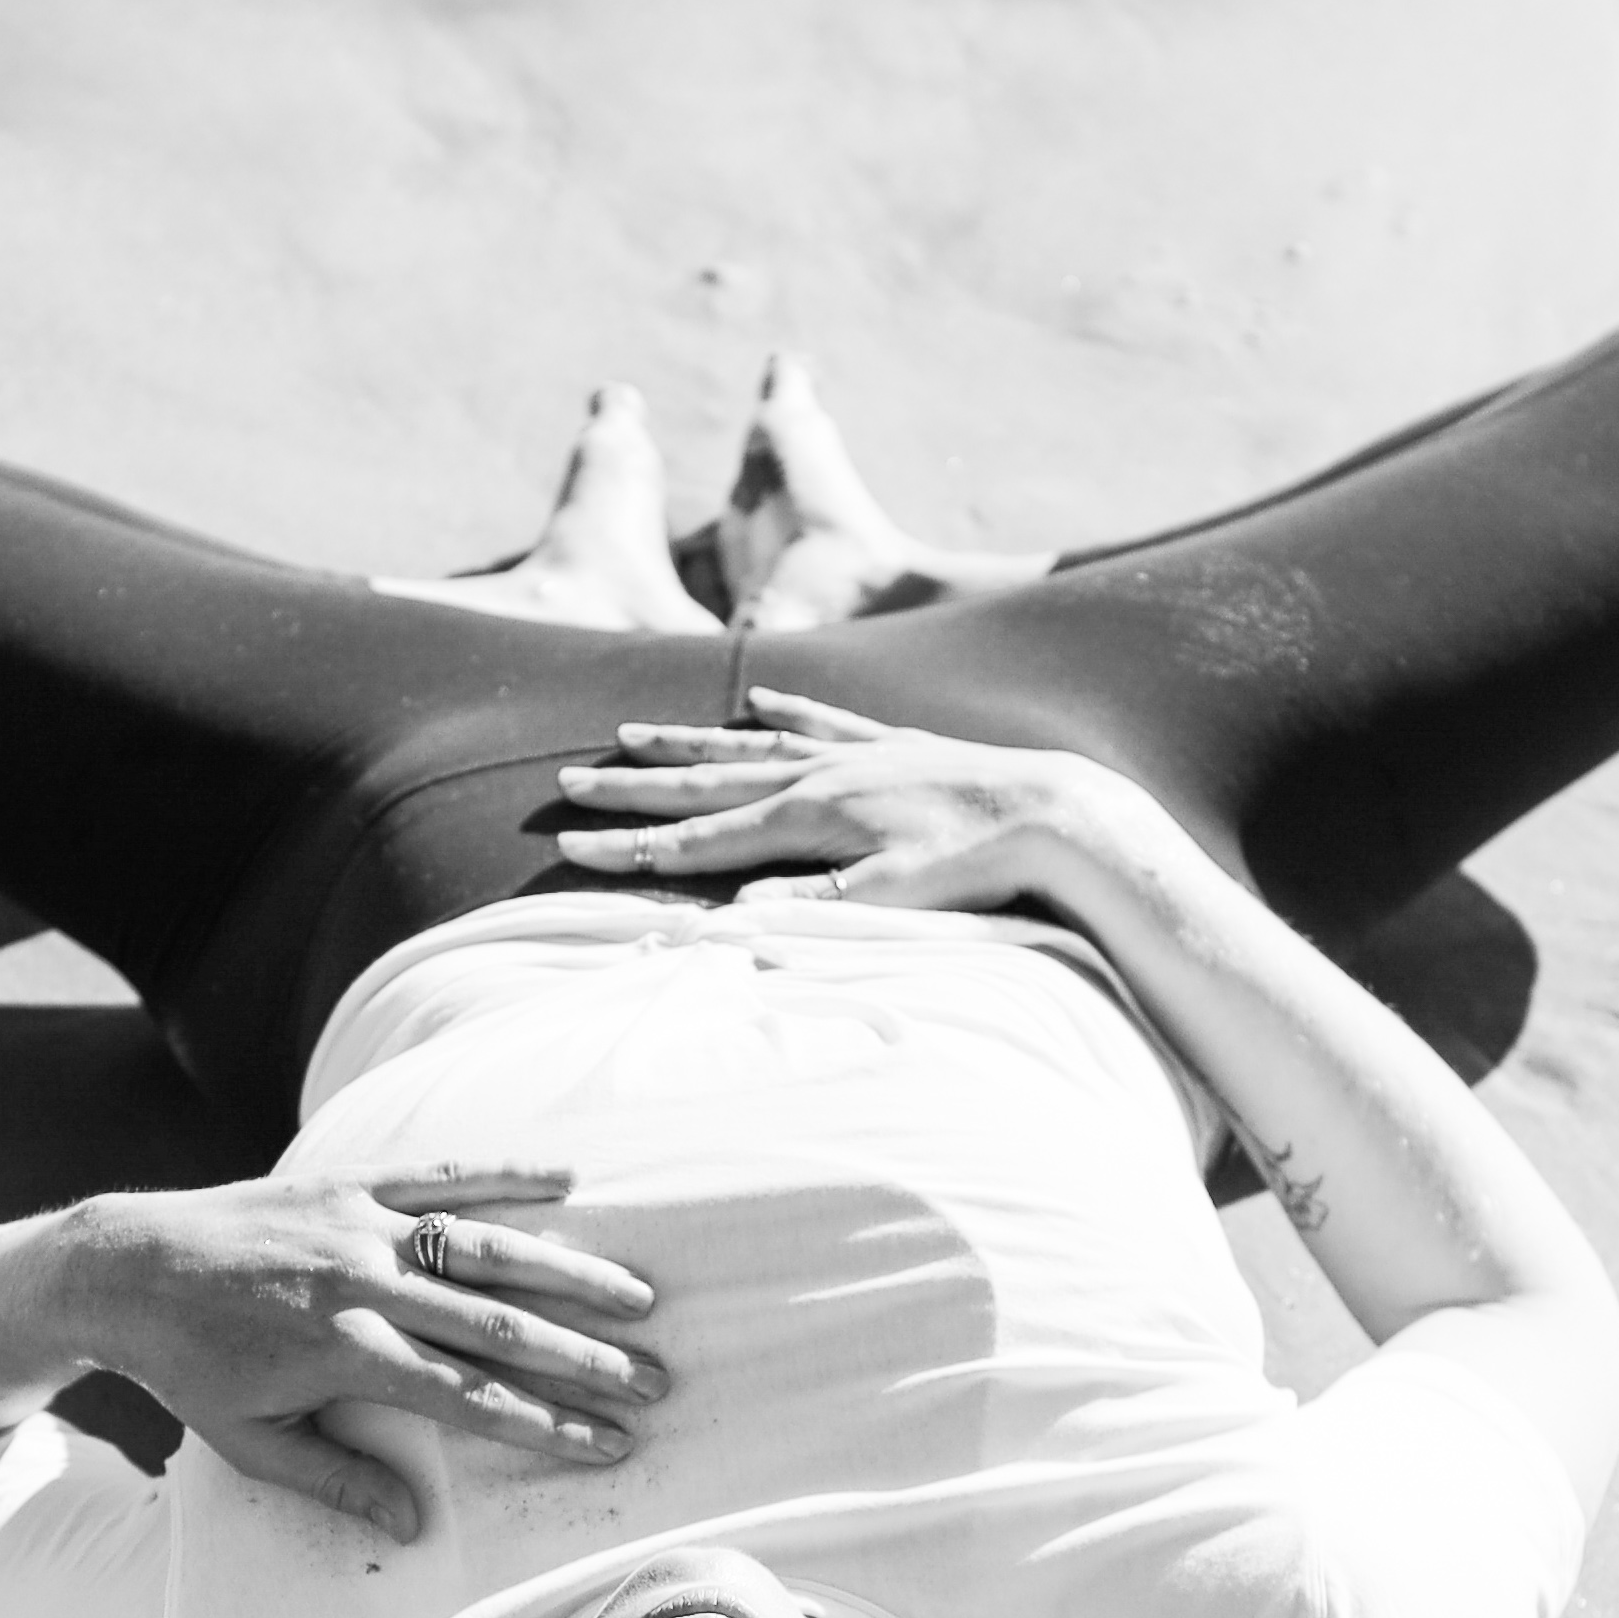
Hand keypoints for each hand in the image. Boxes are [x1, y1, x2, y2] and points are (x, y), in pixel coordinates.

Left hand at [66, 1165, 667, 1539]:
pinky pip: (440, 1173)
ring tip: (639, 1296)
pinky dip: (506, 1173)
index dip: (547, 1424)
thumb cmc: (189, 1368)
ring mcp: (358, 1225)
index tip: (610, 1445)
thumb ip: (336, 1482)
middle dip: (585, 1357)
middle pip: (497, 1325)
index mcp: (342, 1356)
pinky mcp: (347, 1180)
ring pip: (486, 1246)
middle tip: (655, 1380)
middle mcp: (361, 1285)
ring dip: (570, 1272)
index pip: (469, 1396)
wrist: (123, 1266)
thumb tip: (415, 1529)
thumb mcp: (249, 1443)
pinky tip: (569, 1179)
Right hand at [549, 691, 1165, 916]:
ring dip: (687, 741)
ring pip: (748, 742)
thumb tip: (722, 918)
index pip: (698, 837)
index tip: (570, 846)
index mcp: (807, 817)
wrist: (1052, 811)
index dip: (630, 845)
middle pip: (704, 782)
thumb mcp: (887, 901)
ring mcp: (853, 753)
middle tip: (566, 780)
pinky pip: (820, 719)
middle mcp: (818, 774)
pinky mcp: (892, 744)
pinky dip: (783, 709)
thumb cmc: (972, 867)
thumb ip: (805, 907)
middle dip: (631, 786)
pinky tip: (758, 699)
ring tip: (631, 731)